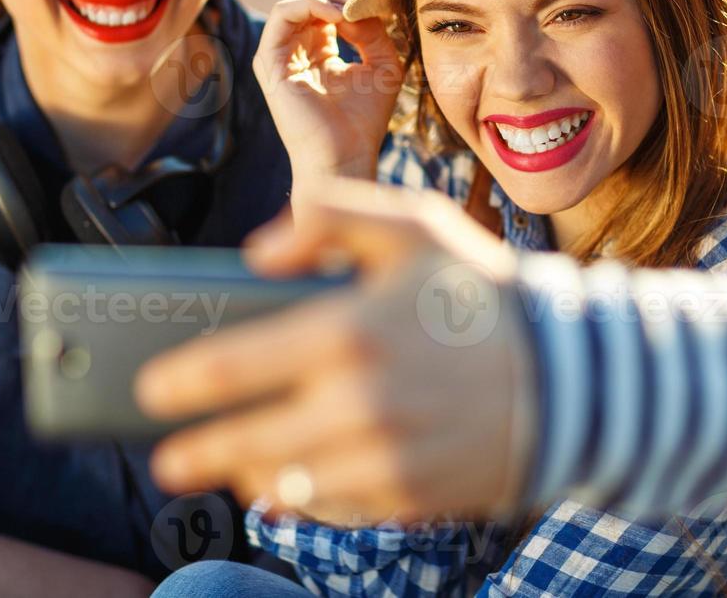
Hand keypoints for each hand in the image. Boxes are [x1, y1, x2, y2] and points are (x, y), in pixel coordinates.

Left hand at [134, 179, 533, 525]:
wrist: (572, 373)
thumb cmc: (483, 293)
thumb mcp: (415, 225)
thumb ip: (330, 216)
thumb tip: (257, 254)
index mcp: (347, 332)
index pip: (229, 368)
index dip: (178, 383)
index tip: (153, 389)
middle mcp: (357, 405)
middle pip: (240, 443)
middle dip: (193, 453)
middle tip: (168, 457)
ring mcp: (382, 461)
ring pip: (281, 484)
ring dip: (246, 476)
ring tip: (233, 465)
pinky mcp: (408, 499)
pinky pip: (331, 509)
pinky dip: (303, 499)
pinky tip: (290, 485)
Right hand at [253, 0, 402, 184]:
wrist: (344, 159)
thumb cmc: (363, 121)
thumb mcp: (383, 64)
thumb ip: (374, 28)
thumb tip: (359, 2)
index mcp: (318, 46)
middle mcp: (295, 45)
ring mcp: (279, 51)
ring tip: (358, 4)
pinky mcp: (270, 60)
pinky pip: (285, 12)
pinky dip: (314, 4)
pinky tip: (341, 15)